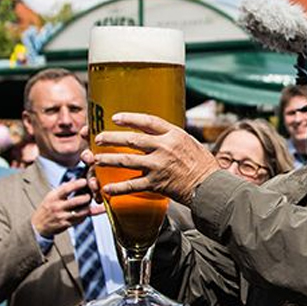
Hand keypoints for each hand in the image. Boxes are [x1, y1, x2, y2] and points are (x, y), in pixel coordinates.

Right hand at [31, 178, 92, 237]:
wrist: (39, 225)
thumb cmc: (47, 208)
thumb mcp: (51, 196)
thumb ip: (63, 188)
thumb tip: (74, 179)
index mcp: (54, 197)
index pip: (66, 189)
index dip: (76, 184)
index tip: (84, 181)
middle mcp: (58, 206)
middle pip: (75, 201)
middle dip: (86, 197)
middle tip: (89, 195)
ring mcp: (62, 216)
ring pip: (80, 212)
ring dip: (87, 208)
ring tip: (88, 204)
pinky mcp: (66, 225)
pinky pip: (79, 220)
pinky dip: (85, 215)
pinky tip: (86, 212)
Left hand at [91, 113, 219, 204]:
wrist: (211, 186)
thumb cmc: (202, 165)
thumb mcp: (188, 142)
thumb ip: (170, 137)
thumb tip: (154, 132)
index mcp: (173, 134)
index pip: (147, 121)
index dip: (129, 118)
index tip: (115, 118)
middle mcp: (164, 147)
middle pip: (132, 139)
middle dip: (111, 138)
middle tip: (98, 138)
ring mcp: (159, 166)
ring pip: (127, 160)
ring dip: (108, 159)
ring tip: (95, 159)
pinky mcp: (157, 183)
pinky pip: (133, 185)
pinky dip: (118, 187)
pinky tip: (107, 188)